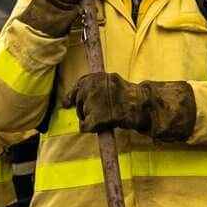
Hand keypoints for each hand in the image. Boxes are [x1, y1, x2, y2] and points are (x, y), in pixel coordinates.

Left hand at [65, 72, 197, 139]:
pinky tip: (100, 126)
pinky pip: (84, 127)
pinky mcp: (93, 119)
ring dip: (89, 117)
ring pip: (81, 115)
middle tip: (99, 111)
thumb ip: (94, 85)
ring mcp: (89, 104)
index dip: (72, 96)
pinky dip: (90, 128)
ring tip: (106, 115)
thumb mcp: (110, 81)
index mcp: (92, 78)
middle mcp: (88, 89)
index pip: (77, 87)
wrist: (138, 104)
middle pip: (78, 102)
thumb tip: (74, 95)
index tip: (67, 103)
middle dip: (84, 108)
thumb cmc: (128, 94)